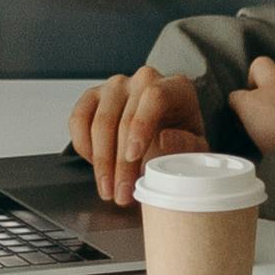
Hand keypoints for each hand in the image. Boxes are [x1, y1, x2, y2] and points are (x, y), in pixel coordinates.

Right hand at [68, 64, 206, 207]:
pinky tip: (95, 166)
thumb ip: (187, 145)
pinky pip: (78, 119)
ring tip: (108, 190)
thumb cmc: (182, 139)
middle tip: (122, 194)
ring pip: (99, 121)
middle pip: (124, 117)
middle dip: (120, 163)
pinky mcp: (94, 96)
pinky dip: (84, 146)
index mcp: (174, 87)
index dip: (141, 126)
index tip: (134, 157)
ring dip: (101, 162)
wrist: (167, 132)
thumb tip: (165, 139)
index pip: (154, 97)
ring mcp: (115, 86)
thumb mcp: (196, 148)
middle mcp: (143, 80)